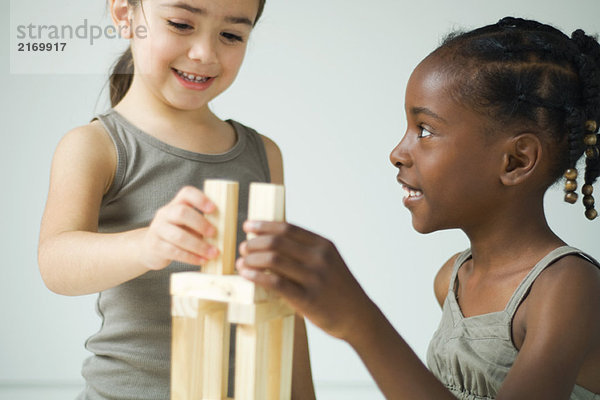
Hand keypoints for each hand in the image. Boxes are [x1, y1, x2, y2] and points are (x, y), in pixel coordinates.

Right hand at [140, 186, 218, 269]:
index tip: (213, 208)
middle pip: (181, 212)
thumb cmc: (176, 234)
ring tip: (213, 253)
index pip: (186, 193)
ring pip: (178, 236)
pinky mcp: (156, 246)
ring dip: (199, 246)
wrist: (149, 248)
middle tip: (214, 233)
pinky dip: (191, 257)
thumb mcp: (186, 224)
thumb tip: (225, 231)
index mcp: (176, 204)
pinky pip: (174, 251)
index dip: (200, 198)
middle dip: (200, 223)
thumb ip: (200, 223)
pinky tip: (202, 260)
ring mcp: (158, 230)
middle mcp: (165, 214)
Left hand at [236, 221, 374, 341]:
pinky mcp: (307, 299)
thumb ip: (305, 252)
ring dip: (252, 259)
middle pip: (277, 241)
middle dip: (255, 242)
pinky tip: (246, 274)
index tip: (248, 225)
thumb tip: (269, 242)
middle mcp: (320, 258)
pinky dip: (256, 276)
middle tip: (243, 247)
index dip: (264, 225)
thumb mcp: (329, 262)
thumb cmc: (338, 289)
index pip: (287, 228)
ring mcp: (314, 278)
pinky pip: (275, 283)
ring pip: (273, 260)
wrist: (359, 317)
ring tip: (242, 262)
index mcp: (324, 245)